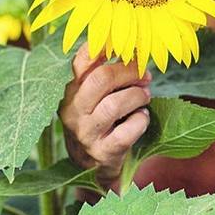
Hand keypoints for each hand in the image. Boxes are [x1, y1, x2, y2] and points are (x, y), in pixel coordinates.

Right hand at [60, 43, 152, 188]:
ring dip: (137, 96)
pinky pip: (126, 132)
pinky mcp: (102, 152)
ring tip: (145, 96)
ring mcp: (86, 133)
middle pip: (101, 79)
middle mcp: (73, 111)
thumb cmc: (99, 122)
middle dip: (129, 72)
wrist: (93, 168)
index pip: (81, 60)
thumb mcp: (93, 98)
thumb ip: (105, 75)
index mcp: (69, 91)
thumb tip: (135, 50)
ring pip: (114, 104)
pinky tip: (142, 118)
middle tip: (145, 75)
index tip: (126, 46)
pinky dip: (141, 120)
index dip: (106, 47)